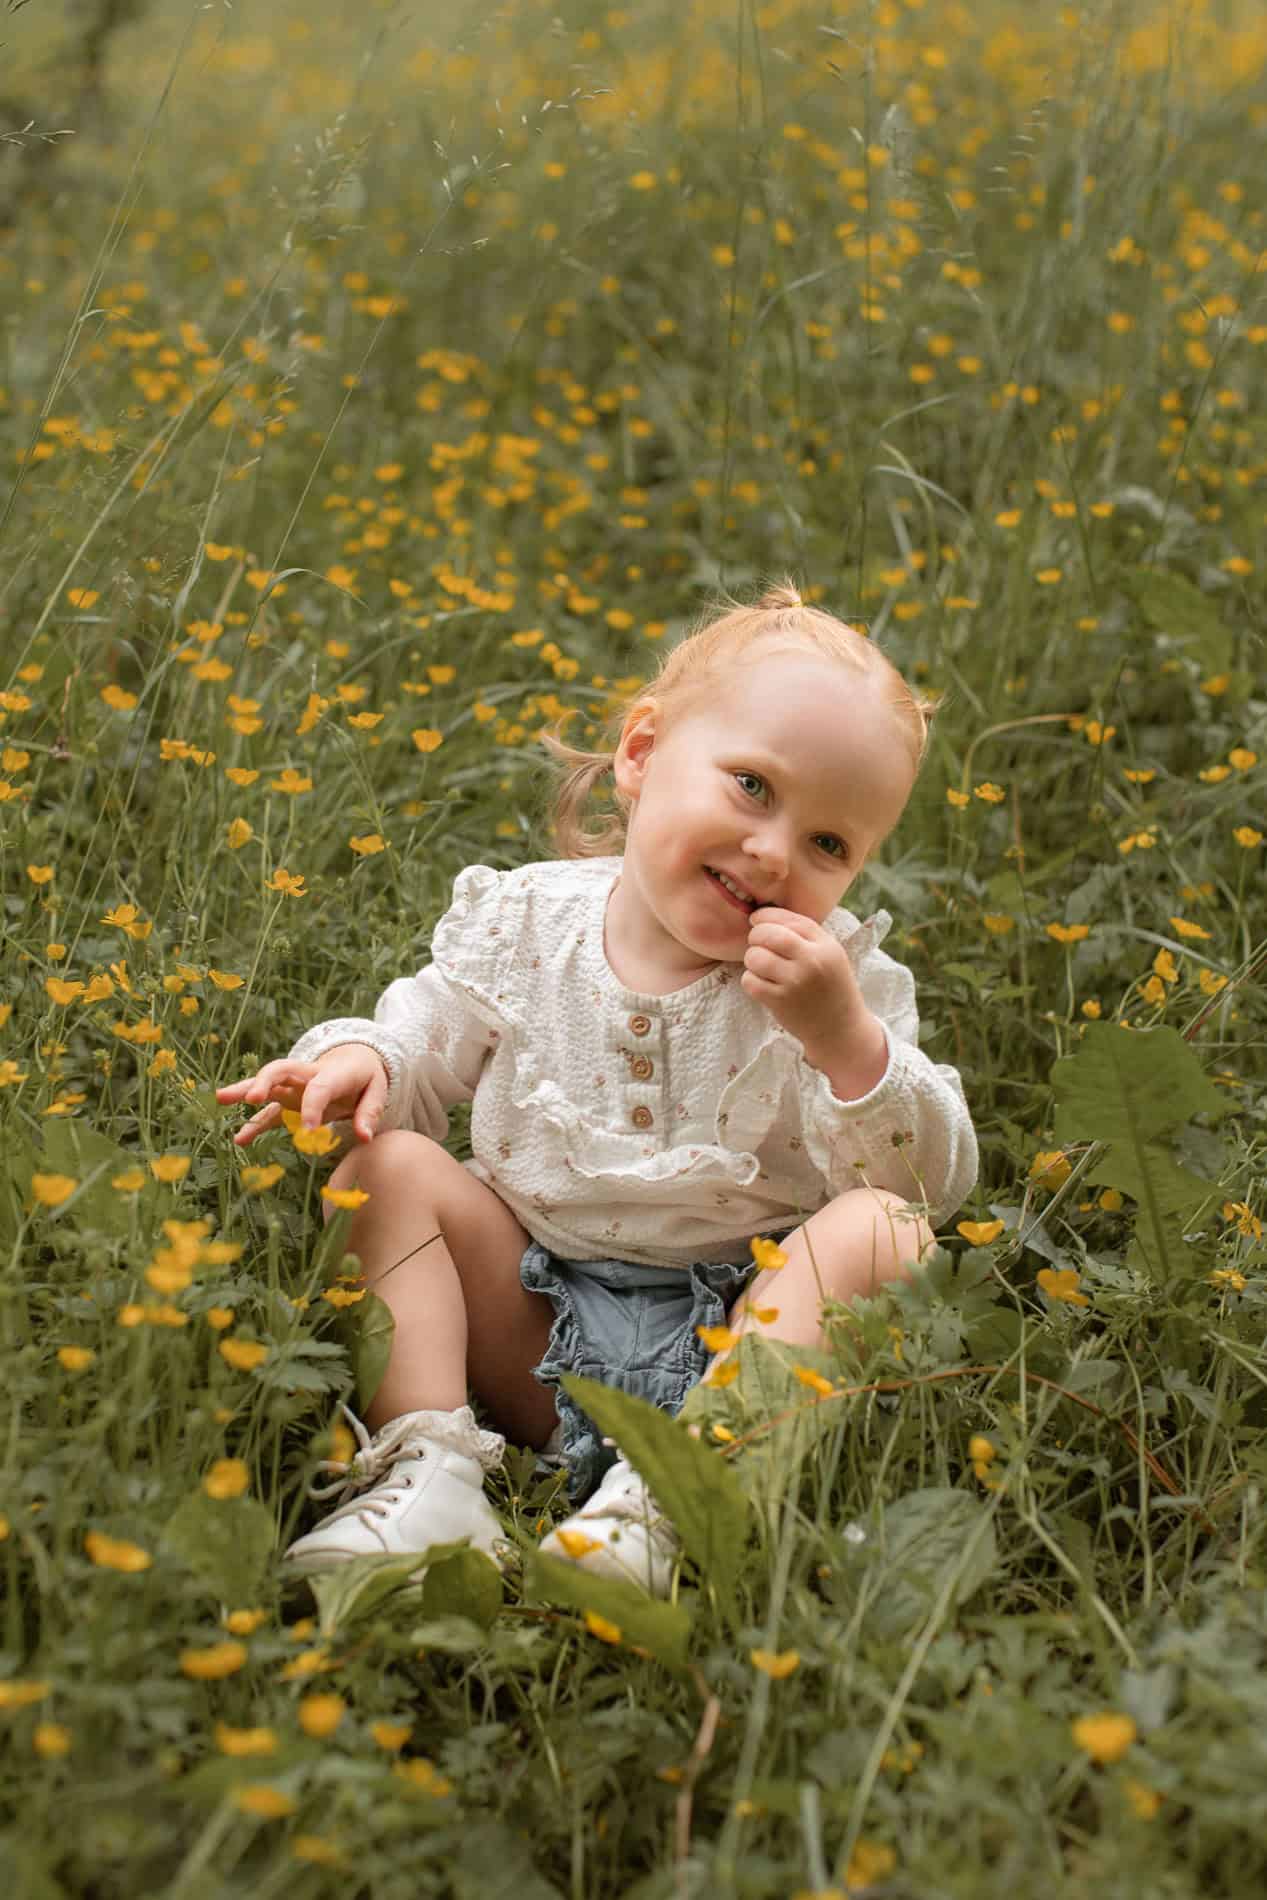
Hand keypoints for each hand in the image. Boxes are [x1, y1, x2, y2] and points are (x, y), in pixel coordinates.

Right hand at [215, 1045, 388, 1147]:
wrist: (355, 1058)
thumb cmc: (366, 1076)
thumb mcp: (377, 1089)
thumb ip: (370, 1112)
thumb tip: (364, 1138)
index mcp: (333, 1073)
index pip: (318, 1088)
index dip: (312, 1109)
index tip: (309, 1133)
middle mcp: (307, 1076)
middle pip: (281, 1070)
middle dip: (264, 1082)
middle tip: (251, 1098)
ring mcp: (294, 1087)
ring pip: (266, 1085)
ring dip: (244, 1090)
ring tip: (220, 1098)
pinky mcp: (288, 1100)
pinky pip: (268, 1112)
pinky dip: (254, 1125)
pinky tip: (238, 1140)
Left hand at [740, 907, 868, 1059]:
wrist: (840, 1029)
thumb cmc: (832, 988)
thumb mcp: (831, 956)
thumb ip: (806, 936)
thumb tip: (768, 917)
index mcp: (826, 946)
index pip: (791, 920)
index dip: (768, 916)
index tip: (757, 919)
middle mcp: (812, 962)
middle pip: (769, 934)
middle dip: (756, 935)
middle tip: (756, 943)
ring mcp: (795, 982)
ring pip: (755, 957)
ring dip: (752, 959)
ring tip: (761, 966)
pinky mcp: (780, 1002)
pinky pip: (750, 981)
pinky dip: (750, 980)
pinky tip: (761, 983)